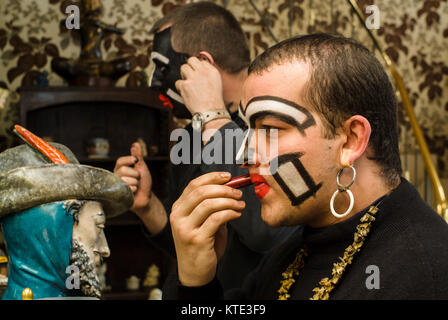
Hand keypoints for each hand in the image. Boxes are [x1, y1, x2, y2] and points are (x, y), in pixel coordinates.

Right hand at [114, 142, 151, 214]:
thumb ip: (138, 156)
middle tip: (138, 178)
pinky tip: (133, 192)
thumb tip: (135, 144)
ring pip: (125, 180)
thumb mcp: (142, 168)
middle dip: (135, 174)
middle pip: (123, 170)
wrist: (146, 197)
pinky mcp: (118, 194)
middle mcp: (116, 176)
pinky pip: (127, 189)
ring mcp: (116, 186)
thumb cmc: (144, 182)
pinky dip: (134, 190)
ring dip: (135, 183)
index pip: (120, 161)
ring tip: (136, 186)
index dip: (128, 159)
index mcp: (121, 168)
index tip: (136, 160)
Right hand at [170, 172, 245, 286]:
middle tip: (238, 192)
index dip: (212, 178)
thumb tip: (231, 188)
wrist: (195, 273)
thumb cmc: (203, 245)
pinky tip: (236, 215)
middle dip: (223, 189)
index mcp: (178, 209)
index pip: (194, 185)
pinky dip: (229, 213)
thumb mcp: (204, 222)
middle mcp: (177, 216)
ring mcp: (185, 228)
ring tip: (240, 204)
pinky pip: (216, 219)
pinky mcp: (196, 239)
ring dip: (229, 201)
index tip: (229, 177)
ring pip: (208, 204)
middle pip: (201, 192)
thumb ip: (213, 206)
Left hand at [175, 56, 225, 114]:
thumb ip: (208, 74)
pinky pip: (178, 82)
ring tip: (188, 83)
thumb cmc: (213, 101)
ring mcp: (193, 78)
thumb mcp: (216, 83)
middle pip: (191, 60)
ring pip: (183, 67)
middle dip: (189, 67)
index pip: (202, 61)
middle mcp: (203, 72)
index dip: (198, 68)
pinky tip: (186, 93)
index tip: (197, 73)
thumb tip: (199, 68)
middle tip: (190, 75)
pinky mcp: (185, 85)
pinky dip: (180, 88)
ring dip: (183, 75)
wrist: (210, 112)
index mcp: (212, 71)